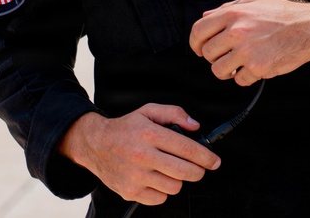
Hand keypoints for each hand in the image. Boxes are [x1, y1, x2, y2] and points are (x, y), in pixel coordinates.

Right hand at [58, 104, 220, 205]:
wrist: (95, 144)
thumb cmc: (124, 129)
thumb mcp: (147, 111)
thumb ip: (173, 113)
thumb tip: (194, 126)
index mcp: (149, 134)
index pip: (188, 149)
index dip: (206, 157)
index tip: (214, 161)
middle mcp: (143, 155)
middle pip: (186, 172)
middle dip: (197, 171)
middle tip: (195, 167)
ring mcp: (136, 176)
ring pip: (175, 186)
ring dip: (177, 179)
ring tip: (168, 169)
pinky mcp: (131, 191)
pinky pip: (160, 198)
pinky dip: (162, 190)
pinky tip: (154, 178)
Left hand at [188, 0, 309, 85]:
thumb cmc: (282, 14)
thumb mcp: (253, 2)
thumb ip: (227, 8)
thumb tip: (206, 16)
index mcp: (232, 14)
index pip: (198, 31)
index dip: (195, 43)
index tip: (199, 49)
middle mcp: (237, 32)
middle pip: (207, 53)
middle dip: (213, 58)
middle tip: (224, 57)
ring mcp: (247, 51)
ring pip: (219, 70)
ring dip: (226, 71)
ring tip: (237, 65)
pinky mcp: (259, 68)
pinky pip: (240, 80)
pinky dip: (245, 78)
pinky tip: (254, 68)